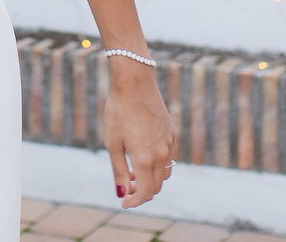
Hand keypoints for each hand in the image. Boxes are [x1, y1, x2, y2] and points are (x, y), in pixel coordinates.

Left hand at [103, 60, 175, 207]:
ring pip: (165, 174)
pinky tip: (144, 157)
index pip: (145, 192)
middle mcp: (161, 154)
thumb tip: (122, 193)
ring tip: (133, 173)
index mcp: (144, 158)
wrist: (135, 83)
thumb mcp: (113, 142)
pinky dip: (159, 166)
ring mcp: (169, 144)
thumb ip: (118, 170)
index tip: (124, 202)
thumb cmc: (119, 111)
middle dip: (142, 191)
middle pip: (156, 186)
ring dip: (151, 180)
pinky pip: (170, 159)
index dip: (135, 201)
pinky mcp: (172, 134)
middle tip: (126, 187)